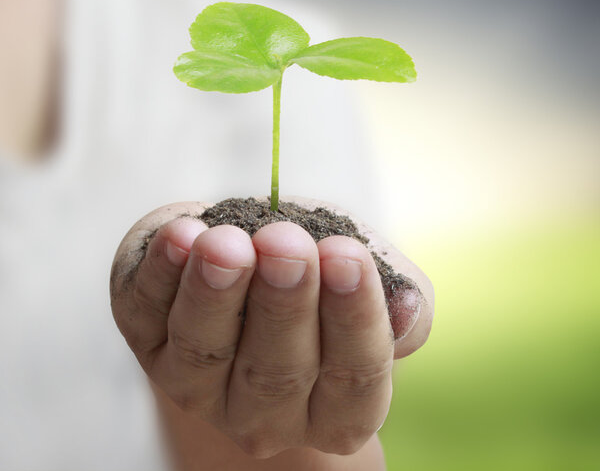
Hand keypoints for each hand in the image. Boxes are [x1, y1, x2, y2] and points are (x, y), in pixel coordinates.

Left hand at [110, 200, 432, 459]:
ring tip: (226, 243)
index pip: (355, 377)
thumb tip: (405, 307)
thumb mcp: (373, 285)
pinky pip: (148, 315)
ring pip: (204, 354)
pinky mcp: (149, 345)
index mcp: (336, 408)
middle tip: (286, 244)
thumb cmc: (326, 282)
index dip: (353, 318)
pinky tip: (181, 235)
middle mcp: (267, 414)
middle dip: (282, 303)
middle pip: (277, 372)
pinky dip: (160, 274)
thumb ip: (402, 303)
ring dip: (214, 294)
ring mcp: (201, 389)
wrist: (263, 269)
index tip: (346, 255)